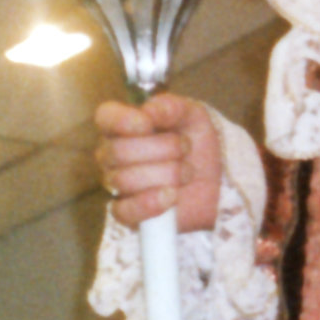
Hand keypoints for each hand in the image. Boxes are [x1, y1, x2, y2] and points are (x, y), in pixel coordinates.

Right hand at [94, 94, 222, 233]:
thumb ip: (171, 107)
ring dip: (167, 174)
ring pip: (126, 180)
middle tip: (185, 148)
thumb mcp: (192, 116)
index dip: (121, 120)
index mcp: (122, 126)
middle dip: (161, 149)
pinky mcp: (126, 213)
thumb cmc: (195, 144)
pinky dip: (151, 204)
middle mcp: (112, 154)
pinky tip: (172, 195)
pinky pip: (124, 211)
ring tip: (186, 172)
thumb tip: (149, 110)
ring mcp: (117, 184)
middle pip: (118, 152)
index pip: (105, 117)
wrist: (215, 181)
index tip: (146, 125)